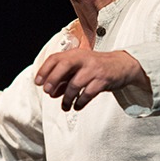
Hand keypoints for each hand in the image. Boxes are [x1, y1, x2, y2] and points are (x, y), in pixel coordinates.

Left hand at [35, 49, 149, 110]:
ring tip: (65, 106)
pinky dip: (80, 102)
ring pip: (75, 84)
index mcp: (75, 54)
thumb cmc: (96, 67)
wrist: (122, 65)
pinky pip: (88, 93)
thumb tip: (51, 92)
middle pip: (64, 65)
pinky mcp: (103, 80)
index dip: (44, 70)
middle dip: (53, 79)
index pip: (56, 58)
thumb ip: (65, 78)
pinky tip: (77, 106)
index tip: (37, 82)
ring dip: (67, 98)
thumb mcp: (80, 67)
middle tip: (48, 92)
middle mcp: (84, 59)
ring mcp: (94, 69)